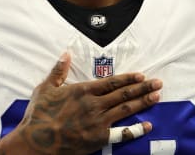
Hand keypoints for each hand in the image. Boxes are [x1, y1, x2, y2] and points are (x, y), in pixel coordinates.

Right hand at [12, 52, 161, 154]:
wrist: (36, 141)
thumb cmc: (39, 115)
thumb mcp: (45, 88)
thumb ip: (58, 70)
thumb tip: (65, 53)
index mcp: (83, 90)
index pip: (112, 82)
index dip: (129, 78)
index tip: (141, 76)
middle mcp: (94, 104)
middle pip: (124, 94)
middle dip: (143, 88)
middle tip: (158, 83)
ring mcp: (98, 122)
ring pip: (125, 109)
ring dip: (142, 103)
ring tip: (156, 97)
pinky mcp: (98, 139)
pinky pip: (122, 133)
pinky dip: (136, 130)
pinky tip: (147, 125)